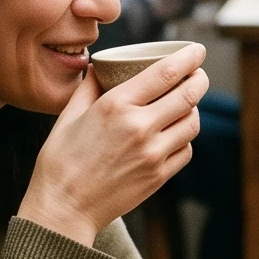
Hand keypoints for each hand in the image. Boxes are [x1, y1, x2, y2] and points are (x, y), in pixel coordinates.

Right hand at [19, 44, 206, 244]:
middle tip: (199, 74)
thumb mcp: (68, 116)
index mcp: (116, 106)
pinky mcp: (159, 176)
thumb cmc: (60, 161)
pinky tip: (175, 134)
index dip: (189, 58)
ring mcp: (153, 154)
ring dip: (193, 110)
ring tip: (186, 104)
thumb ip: (88, 87)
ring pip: (192, 123)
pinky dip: (184, 139)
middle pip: (189, 95)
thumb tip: (99, 66)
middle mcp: (140, 127)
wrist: (63, 208)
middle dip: (199, 79)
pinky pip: (186, 151)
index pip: (166, 72)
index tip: (197, 50)